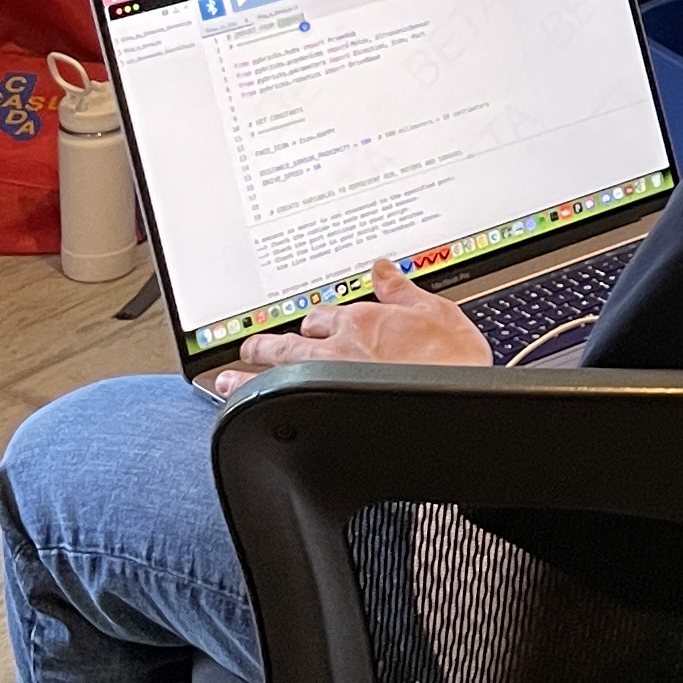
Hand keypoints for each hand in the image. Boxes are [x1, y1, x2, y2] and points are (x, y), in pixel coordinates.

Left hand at [204, 260, 489, 391]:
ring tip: (227, 380)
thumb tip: (383, 268)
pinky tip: (244, 413)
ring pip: (273, 370)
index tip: (305, 328)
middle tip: (247, 350)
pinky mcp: (320, 407)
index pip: (324, 315)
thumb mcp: (436, 311)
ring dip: (246, 374)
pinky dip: (255, 404)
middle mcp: (337, 346)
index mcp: (363, 320)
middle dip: (266, 346)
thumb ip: (401, 289)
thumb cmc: (454, 364)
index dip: (311, 323)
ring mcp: (325, 377)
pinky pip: (275, 403)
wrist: (456, 404)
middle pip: (289, 343)